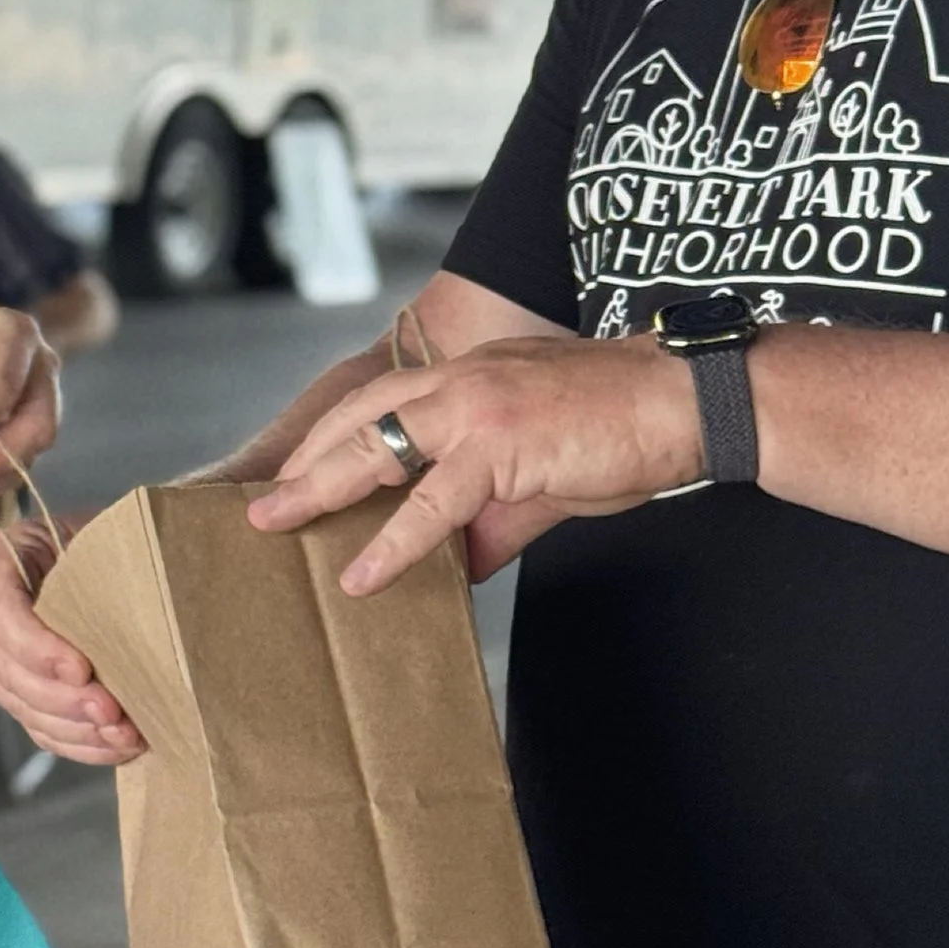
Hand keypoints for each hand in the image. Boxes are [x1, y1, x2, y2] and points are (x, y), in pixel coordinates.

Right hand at [0, 521, 144, 764]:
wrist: (111, 558)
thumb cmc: (108, 540)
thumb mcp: (103, 532)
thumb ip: (107, 559)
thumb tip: (141, 603)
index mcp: (4, 564)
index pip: (2, 611)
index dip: (36, 647)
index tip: (81, 669)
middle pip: (11, 670)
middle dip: (64, 699)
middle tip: (111, 711)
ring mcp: (5, 660)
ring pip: (26, 706)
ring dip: (76, 729)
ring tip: (122, 734)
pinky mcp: (27, 695)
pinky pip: (43, 729)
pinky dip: (80, 745)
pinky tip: (115, 746)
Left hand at [248, 333, 704, 594]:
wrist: (684, 402)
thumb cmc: (624, 431)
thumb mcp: (544, 474)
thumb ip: (494, 517)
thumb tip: (461, 563)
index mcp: (470, 376)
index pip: (383, 399)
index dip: (335, 435)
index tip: (300, 471)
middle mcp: (462, 379)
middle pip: (360, 414)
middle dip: (305, 459)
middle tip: (263, 502)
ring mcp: (476, 405)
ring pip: (376, 444)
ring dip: (319, 487)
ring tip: (277, 524)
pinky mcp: (498, 442)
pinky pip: (430, 500)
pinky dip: (391, 539)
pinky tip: (363, 571)